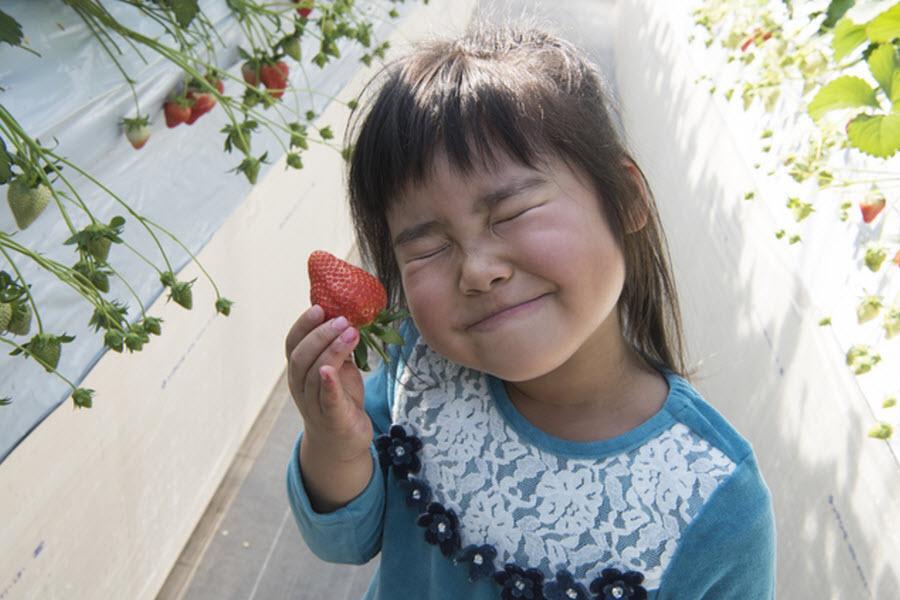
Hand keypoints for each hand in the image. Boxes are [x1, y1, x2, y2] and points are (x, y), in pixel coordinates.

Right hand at [284, 305, 371, 462]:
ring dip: (332, 351)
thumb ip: (337, 345)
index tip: (319, 307)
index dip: (303, 324)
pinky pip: (326, 400)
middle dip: (320, 335)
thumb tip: (347, 312)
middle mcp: (300, 386)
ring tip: (352, 333)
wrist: (343, 439)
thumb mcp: (338, 367)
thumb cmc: (339, 397)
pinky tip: (331, 370)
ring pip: (315, 374)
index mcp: (299, 370)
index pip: (293, 343)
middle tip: (342, 319)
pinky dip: (328, 384)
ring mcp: (313, 404)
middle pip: (301, 357)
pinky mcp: (331, 419)